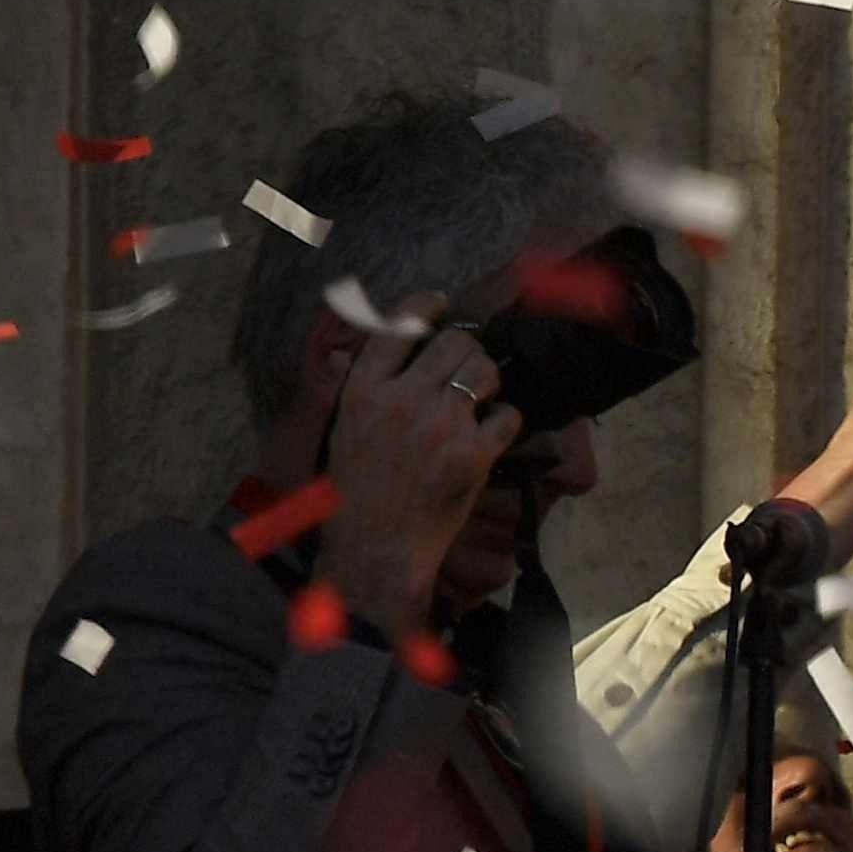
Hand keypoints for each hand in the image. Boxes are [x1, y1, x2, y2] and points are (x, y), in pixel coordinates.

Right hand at [317, 325, 521, 630]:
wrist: (376, 548)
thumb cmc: (356, 491)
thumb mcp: (345, 430)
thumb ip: (363, 384)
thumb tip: (369, 339)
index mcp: (364, 392)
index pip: (399, 326)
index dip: (425, 306)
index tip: (441, 303)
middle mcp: (402, 401)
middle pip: (456, 343)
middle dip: (468, 351)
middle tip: (466, 369)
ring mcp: (441, 425)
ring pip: (486, 371)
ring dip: (489, 381)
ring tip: (478, 401)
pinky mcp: (473, 453)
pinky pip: (508, 415)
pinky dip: (504, 422)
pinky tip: (489, 435)